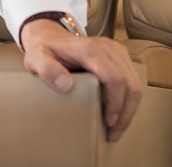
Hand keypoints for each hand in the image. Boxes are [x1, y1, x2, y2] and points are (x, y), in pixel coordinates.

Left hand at [19, 20, 143, 142]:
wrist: (51, 38)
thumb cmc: (45, 52)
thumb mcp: (36, 59)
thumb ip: (47, 70)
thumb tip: (66, 85)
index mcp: (89, 49)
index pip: (114, 78)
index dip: (116, 103)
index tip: (108, 122)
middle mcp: (107, 47)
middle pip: (129, 83)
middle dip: (126, 112)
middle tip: (114, 133)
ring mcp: (116, 50)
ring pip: (135, 83)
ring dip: (130, 108)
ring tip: (117, 128)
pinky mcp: (120, 55)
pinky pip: (132, 79)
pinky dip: (129, 99)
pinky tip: (119, 113)